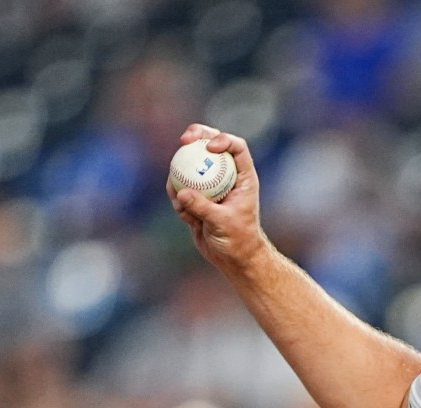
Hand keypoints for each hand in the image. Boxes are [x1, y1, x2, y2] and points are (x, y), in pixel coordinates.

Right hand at [170, 125, 267, 272]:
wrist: (233, 259)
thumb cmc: (238, 241)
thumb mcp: (222, 223)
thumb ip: (202, 207)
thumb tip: (181, 192)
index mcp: (242, 178)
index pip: (236, 147)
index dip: (223, 139)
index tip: (209, 146)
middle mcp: (226, 177)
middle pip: (211, 146)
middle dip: (197, 136)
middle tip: (184, 140)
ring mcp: (210, 185)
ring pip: (191, 165)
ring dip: (180, 175)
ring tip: (181, 199)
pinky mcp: (196, 197)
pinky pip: (180, 189)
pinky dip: (178, 199)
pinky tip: (184, 216)